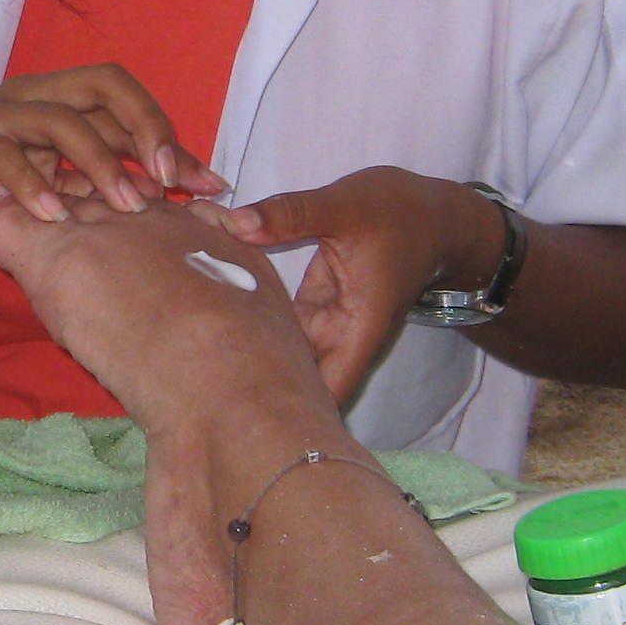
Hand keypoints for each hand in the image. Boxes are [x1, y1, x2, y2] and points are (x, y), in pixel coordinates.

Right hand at [0, 65, 226, 246]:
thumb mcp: (46, 191)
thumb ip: (92, 189)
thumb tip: (164, 206)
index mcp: (57, 101)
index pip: (126, 100)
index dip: (170, 135)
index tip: (208, 183)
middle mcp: (31, 95)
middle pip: (104, 86)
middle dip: (147, 128)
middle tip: (171, 181)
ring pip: (59, 118)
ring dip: (99, 163)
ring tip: (125, 209)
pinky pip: (0, 154)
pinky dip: (31, 184)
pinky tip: (53, 217)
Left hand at [213, 167, 498, 405]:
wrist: (433, 213)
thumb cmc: (401, 213)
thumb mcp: (345, 206)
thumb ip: (291, 214)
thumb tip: (236, 223)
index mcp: (356, 327)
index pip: (325, 392)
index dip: (289, 411)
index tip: (244, 417)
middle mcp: (340, 335)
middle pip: (295, 380)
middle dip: (253, 384)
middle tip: (196, 381)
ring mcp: (324, 322)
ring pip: (281, 349)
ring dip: (246, 346)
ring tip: (193, 345)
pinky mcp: (314, 306)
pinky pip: (277, 319)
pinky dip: (251, 313)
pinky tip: (212, 309)